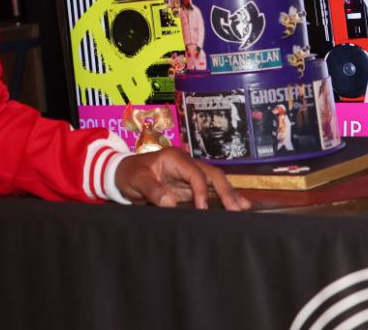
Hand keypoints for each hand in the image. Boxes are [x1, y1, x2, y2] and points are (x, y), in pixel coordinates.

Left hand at [114, 147, 250, 210]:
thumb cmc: (130, 174)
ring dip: (229, 193)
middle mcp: (186, 163)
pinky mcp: (190, 185)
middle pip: (212, 174)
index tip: (202, 209)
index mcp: (174, 158)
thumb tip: (170, 202)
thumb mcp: (137, 181)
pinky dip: (222, 197)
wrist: (123, 175)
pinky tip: (236, 206)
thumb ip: (152, 190)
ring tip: (244, 207)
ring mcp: (189, 174)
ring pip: (215, 181)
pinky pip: (210, 190)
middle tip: (237, 208)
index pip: (195, 174)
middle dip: (226, 190)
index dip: (201, 191)